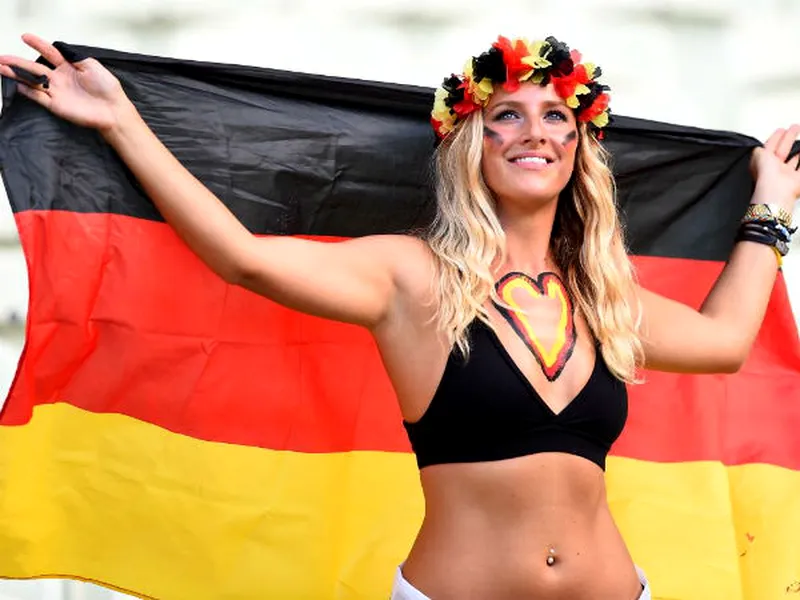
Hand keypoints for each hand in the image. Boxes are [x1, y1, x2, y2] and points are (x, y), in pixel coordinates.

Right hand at [0, 33, 130, 131]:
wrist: (113, 111)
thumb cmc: (108, 89)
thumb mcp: (92, 65)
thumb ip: (74, 56)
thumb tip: (61, 47)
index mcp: (70, 67)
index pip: (50, 53)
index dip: (38, 45)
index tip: (26, 37)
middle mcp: (61, 79)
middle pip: (35, 68)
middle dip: (18, 62)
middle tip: (2, 58)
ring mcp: (57, 92)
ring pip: (32, 82)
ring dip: (17, 75)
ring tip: (2, 68)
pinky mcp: (57, 105)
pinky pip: (38, 97)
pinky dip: (27, 91)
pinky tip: (17, 84)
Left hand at [750, 125, 799, 211]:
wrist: (777, 190)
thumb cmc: (765, 174)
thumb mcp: (758, 156)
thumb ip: (758, 150)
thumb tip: (758, 147)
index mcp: (764, 163)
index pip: (770, 147)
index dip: (775, 138)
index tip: (781, 130)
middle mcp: (775, 169)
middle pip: (783, 150)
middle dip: (789, 138)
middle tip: (795, 128)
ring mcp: (787, 175)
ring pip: (794, 160)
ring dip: (798, 151)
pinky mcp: (797, 180)